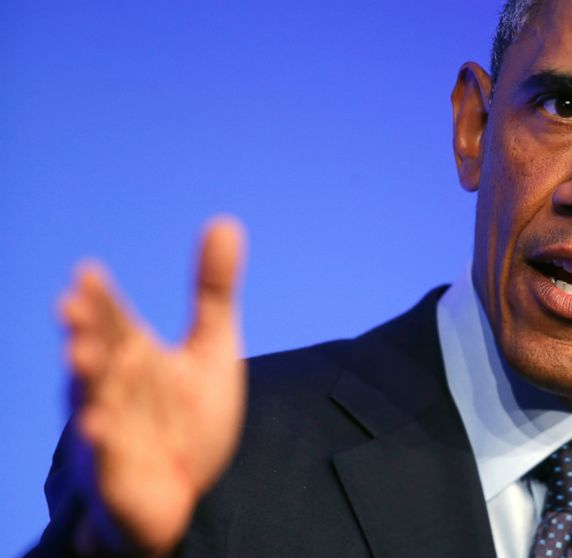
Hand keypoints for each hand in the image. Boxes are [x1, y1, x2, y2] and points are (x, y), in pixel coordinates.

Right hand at [59, 217, 246, 554]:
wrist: (180, 492)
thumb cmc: (185, 417)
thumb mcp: (210, 348)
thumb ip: (212, 291)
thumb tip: (223, 220)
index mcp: (134, 355)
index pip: (115, 319)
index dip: (102, 298)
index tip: (87, 271)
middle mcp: (115, 387)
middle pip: (99, 354)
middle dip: (85, 332)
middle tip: (71, 306)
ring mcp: (111, 430)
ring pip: (93, 401)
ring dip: (85, 380)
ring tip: (78, 353)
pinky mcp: (116, 474)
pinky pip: (106, 458)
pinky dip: (100, 442)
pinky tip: (96, 427)